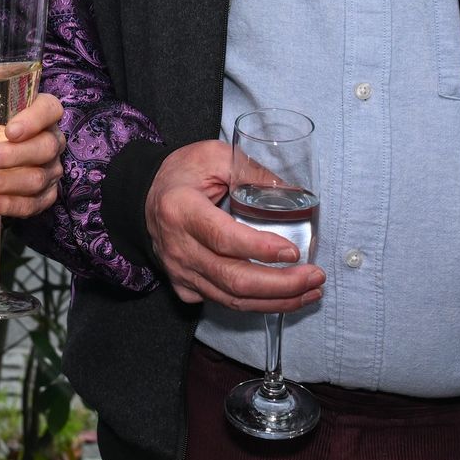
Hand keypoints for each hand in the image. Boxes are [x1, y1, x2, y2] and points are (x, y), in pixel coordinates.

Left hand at [0, 92, 65, 219]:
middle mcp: (53, 141)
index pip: (50, 109)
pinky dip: (8, 204)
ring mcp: (51, 171)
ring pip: (36, 179)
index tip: (10, 131)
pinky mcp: (46, 197)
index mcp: (43, 115)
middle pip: (44, 148)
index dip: (33, 120)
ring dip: (2, 182)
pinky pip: (31, 204)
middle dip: (12, 156)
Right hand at [143, 139, 324, 311]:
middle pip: (234, 280)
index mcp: (181, 210)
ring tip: (310, 290)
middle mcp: (178, 248)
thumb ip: (252, 171)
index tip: (293, 251)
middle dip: (281, 284)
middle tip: (315, 276)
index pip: (223, 238)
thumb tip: (294, 192)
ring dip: (277, 300)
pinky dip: (259, 304)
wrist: (143, 197)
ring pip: (233, 300)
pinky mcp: (186, 288)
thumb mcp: (213, 156)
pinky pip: (225, 303)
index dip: (260, 249)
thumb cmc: (181, 173)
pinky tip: (284, 295)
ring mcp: (181, 273)